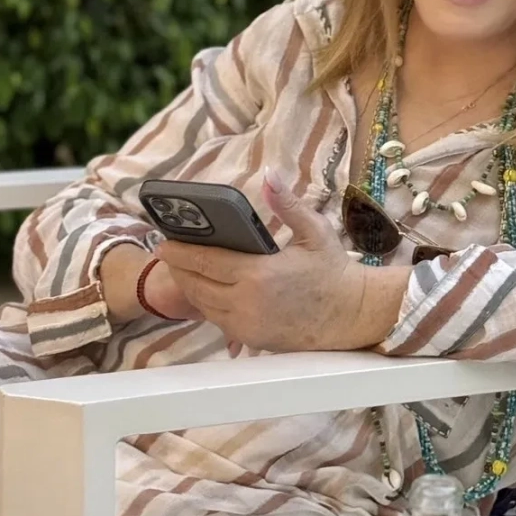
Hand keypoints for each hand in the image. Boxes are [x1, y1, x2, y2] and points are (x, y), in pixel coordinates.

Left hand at [153, 172, 409, 351]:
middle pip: (197, 286)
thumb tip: (269, 175)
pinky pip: (219, 320)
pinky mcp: (253, 340)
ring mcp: (248, 326)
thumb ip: (287, 204)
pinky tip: (206, 288)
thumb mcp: (314, 230)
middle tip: (167, 251)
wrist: (352, 315)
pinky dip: (207, 303)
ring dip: (190, 287)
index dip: (180, 252)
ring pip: (204, 306)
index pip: (206, 262)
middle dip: (179, 268)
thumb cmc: (333, 269)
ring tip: (182, 267)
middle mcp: (248, 304)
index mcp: (259, 275)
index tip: (162, 241)